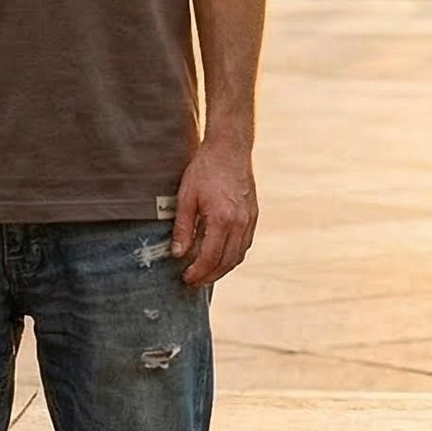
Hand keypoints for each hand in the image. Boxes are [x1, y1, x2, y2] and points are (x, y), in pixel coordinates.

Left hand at [171, 143, 258, 287]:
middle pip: (226, 262)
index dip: (198, 272)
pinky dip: (233, 255)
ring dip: (222, 269)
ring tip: (206, 273)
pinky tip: (220, 256)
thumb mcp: (186, 196)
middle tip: (194, 281)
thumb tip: (178, 254)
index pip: (210, 258)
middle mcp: (240, 223)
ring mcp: (250, 220)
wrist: (229, 149)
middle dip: (209, 276)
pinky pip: (245, 244)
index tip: (186, 278)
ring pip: (238, 256)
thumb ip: (183, 227)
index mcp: (222, 219)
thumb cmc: (205, 169)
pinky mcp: (253, 215)